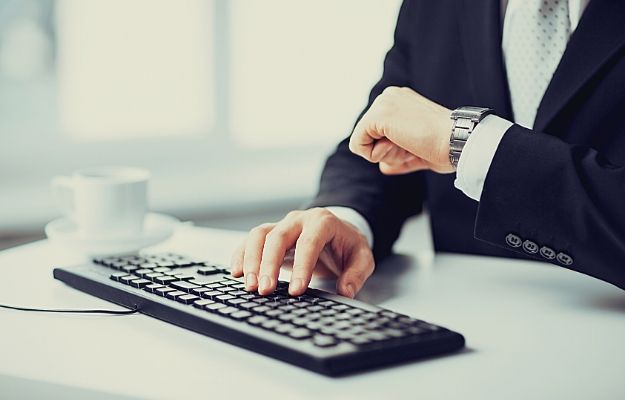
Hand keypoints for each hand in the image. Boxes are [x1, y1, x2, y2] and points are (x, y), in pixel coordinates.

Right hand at [230, 208, 374, 297]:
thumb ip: (356, 274)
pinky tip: (236, 272)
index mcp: (323, 222)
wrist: (338, 230)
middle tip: (265, 290)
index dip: (301, 266)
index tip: (296, 290)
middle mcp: (298, 220)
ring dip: (251, 260)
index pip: (309, 243)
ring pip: (259, 236)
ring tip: (250, 285)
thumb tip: (345, 291)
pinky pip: (250, 241)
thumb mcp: (362, 257)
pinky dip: (241, 255)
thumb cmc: (347, 244)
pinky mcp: (270, 233)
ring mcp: (281, 224)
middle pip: (278, 237)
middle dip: (269, 264)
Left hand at [349, 86, 453, 173]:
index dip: (392, 149)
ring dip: (385, 154)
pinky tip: (399, 145)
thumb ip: (400, 156)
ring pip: (362, 142)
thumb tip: (384, 167)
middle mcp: (389, 97)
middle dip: (387, 152)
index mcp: (399, 101)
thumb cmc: (446, 147)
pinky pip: (358, 145)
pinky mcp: (377, 115)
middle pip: (367, 137)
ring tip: (410, 144)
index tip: (415, 145)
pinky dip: (375, 155)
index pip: (376, 132)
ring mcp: (382, 104)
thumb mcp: (419, 152)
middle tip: (413, 146)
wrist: (459, 141)